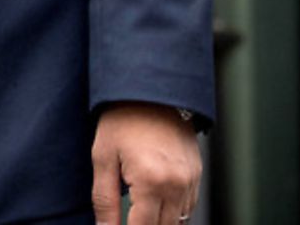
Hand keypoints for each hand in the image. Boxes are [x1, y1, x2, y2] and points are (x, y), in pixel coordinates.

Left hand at [90, 102, 201, 224]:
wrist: (151, 89)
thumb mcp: (103, 158)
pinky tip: (155, 204)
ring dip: (158, 223)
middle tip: (127, 218)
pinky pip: (188, 207)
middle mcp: (176, 184)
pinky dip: (172, 212)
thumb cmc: (123, 119)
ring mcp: (190, 179)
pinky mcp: (197, 173)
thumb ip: (104, 201)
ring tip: (138, 213)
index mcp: (150, 181)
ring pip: (178, 222)